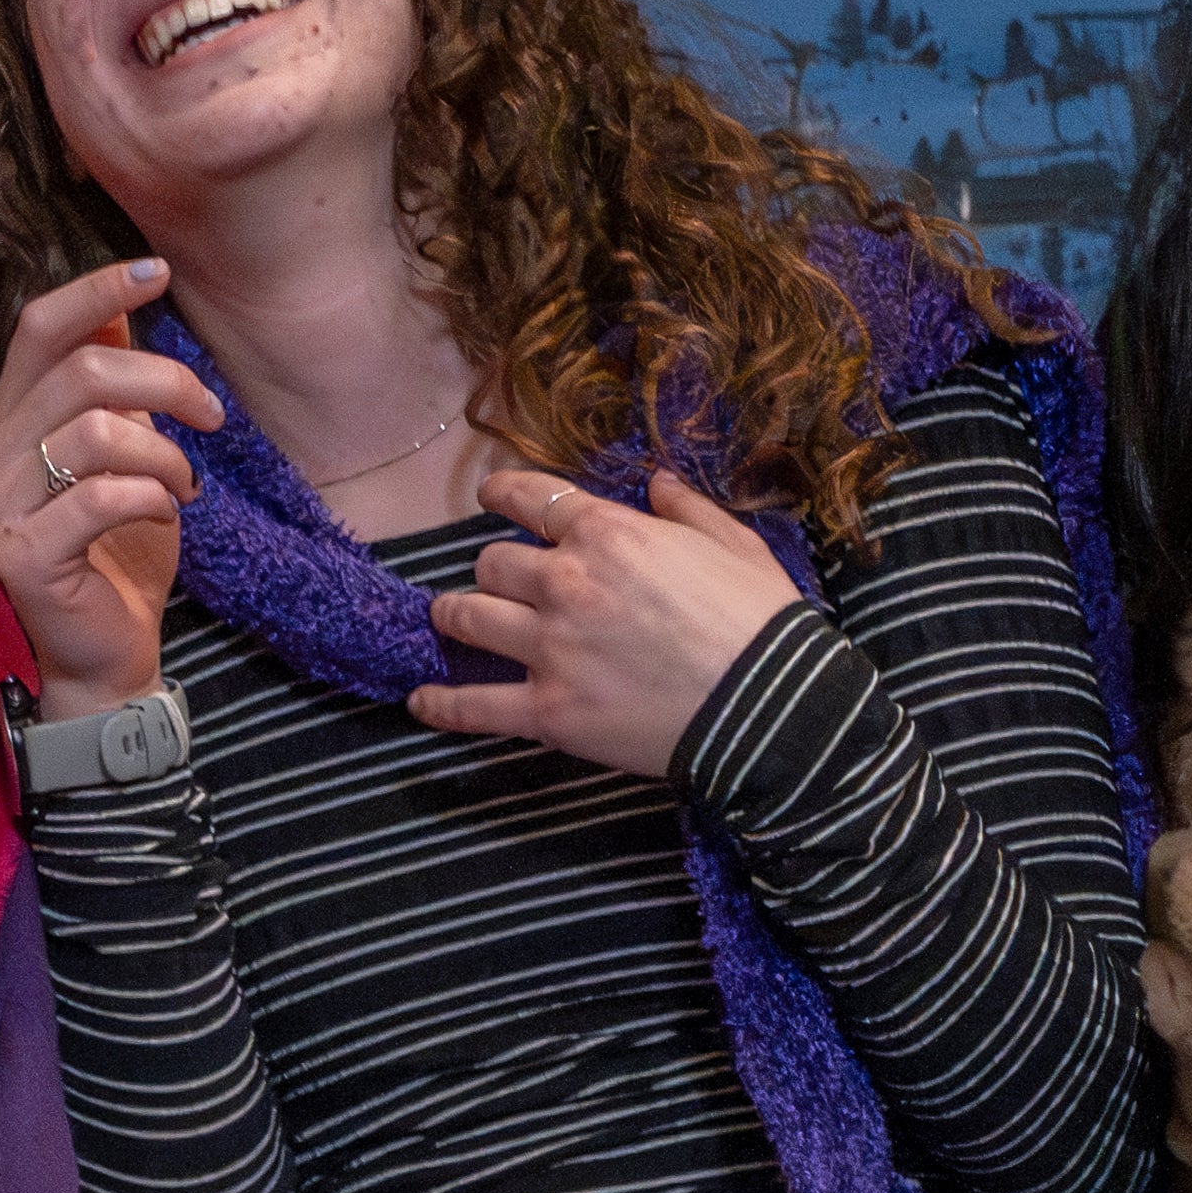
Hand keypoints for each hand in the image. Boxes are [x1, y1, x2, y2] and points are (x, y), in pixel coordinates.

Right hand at [0, 254, 217, 711]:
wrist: (107, 651)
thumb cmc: (118, 546)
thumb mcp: (125, 451)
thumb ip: (109, 386)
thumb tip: (120, 312)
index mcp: (12, 415)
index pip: (40, 327)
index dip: (98, 291)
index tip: (159, 273)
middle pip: (83, 373)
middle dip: (166, 381)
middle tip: (212, 415)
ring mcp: (1, 504)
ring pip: (96, 432)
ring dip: (166, 452)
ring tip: (185, 484)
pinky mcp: (22, 555)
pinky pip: (101, 497)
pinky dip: (152, 496)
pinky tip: (165, 512)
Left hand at [413, 467, 796, 782]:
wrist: (771, 709)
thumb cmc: (761, 622)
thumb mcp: (735, 544)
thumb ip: (687, 509)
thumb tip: (657, 482)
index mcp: (608, 534)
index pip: (529, 498)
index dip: (502, 494)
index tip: (489, 497)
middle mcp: (565, 583)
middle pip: (491, 564)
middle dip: (495, 571)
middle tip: (500, 583)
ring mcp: (549, 648)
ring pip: (467, 617)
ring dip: (455, 616)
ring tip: (449, 620)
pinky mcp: (547, 711)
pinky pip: (474, 706)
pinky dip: (442, 705)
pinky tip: (420, 701)